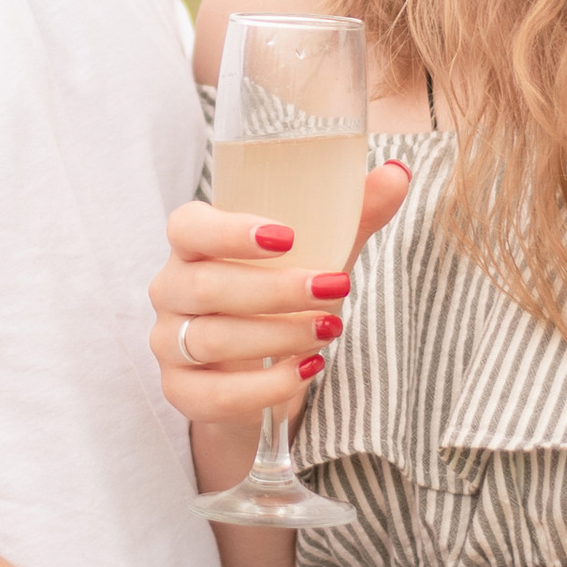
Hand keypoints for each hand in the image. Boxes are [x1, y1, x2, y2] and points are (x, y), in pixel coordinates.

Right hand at [151, 162, 412, 422]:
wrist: (261, 368)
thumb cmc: (282, 293)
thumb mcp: (318, 253)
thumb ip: (352, 213)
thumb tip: (398, 172)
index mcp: (192, 244)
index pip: (187, 227)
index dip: (229, 231)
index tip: (288, 236)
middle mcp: (170, 290)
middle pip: (207, 287)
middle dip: (276, 290)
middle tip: (335, 287)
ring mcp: (169, 343)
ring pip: (212, 340)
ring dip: (279, 334)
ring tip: (330, 328)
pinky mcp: (181, 392)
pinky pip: (215, 394)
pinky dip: (266, 385)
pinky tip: (307, 369)